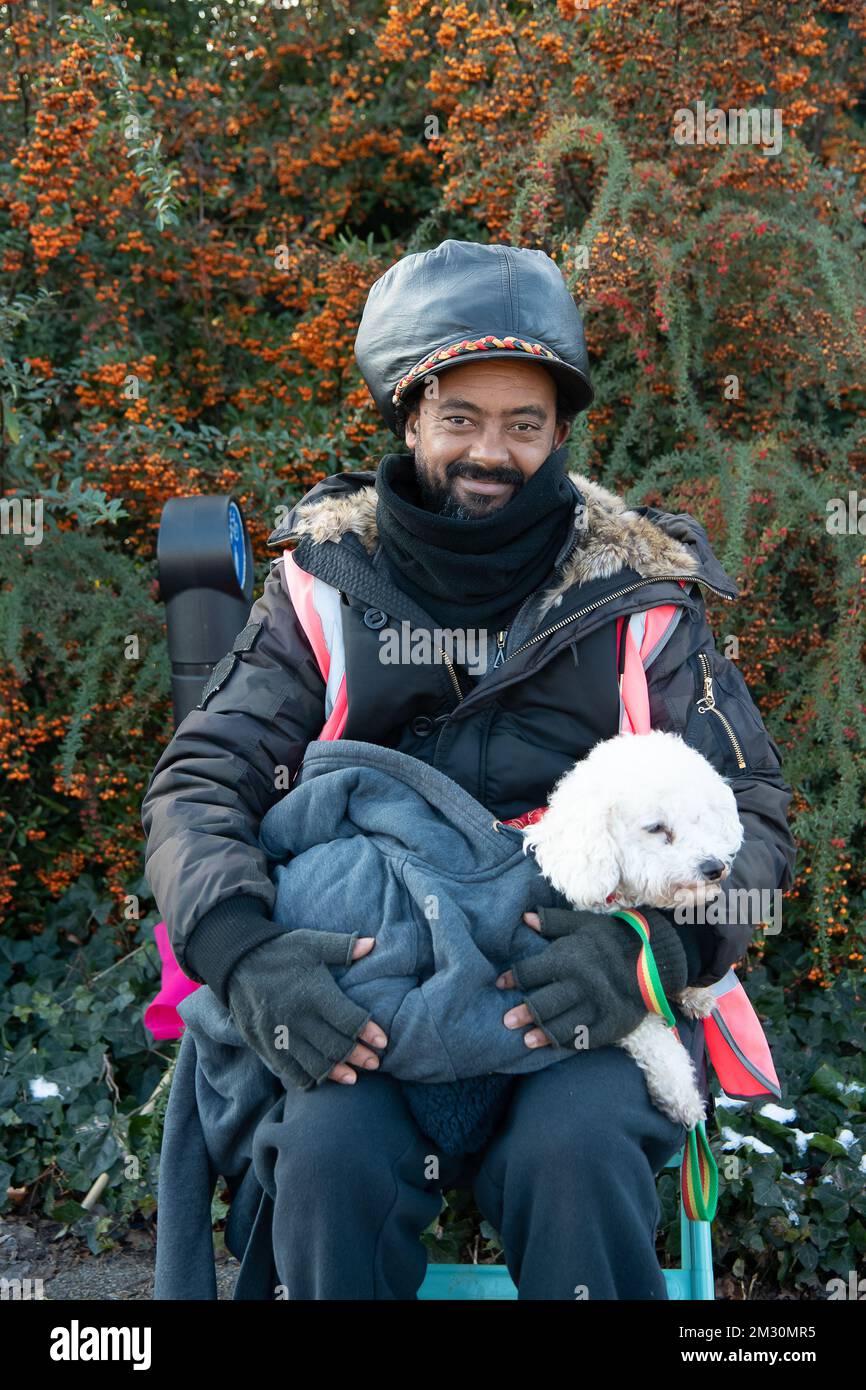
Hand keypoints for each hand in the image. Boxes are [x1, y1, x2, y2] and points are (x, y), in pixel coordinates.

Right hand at [226, 929, 388, 1088]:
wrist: (235, 961)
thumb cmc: (280, 951)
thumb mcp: (311, 942)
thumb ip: (342, 946)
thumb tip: (373, 944)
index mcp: (313, 992)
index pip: (349, 1020)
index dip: (369, 1033)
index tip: (383, 1042)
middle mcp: (297, 1016)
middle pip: (335, 1046)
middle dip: (358, 1057)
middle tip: (374, 1063)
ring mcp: (279, 1033)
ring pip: (313, 1063)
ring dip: (335, 1073)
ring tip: (352, 1077)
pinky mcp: (264, 1043)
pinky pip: (288, 1070)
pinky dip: (306, 1078)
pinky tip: (319, 1079)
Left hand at [496, 907, 652, 1051]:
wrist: (657, 957)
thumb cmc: (613, 938)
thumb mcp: (582, 923)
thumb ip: (552, 922)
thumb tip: (524, 917)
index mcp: (569, 958)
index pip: (530, 971)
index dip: (513, 978)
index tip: (502, 984)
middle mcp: (580, 984)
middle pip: (542, 1004)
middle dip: (523, 1013)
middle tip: (507, 1021)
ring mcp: (596, 1007)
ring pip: (560, 1026)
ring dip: (541, 1034)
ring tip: (526, 1040)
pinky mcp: (612, 1024)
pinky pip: (584, 1039)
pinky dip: (568, 1042)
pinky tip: (556, 1043)